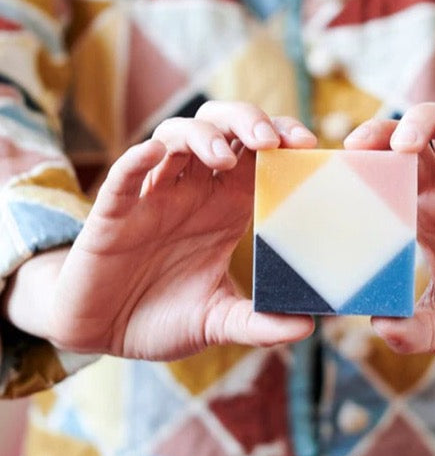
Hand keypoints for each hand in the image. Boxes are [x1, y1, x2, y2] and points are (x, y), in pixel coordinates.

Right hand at [47, 102, 316, 358]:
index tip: (307, 145)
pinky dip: (138, 159)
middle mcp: (193, 194)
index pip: (258, 156)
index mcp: (225, 209)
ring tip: (224, 159)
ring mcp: (152, 199)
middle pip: (221, 130)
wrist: (104, 334)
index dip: (281, 139)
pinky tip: (155, 153)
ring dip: (201, 138)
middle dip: (246, 121)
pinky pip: (123, 176)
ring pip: (175, 138)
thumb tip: (307, 328)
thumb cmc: (165, 319)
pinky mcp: (113, 215)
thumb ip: (260, 324)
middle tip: (270, 140)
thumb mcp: (218, 323)